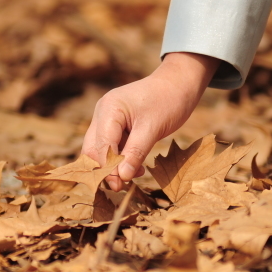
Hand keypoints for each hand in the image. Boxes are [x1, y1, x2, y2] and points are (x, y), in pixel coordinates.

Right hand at [82, 52, 218, 190]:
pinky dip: (121, 159)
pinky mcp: (116, 126)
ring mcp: (107, 119)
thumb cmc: (168, 101)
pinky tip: (136, 167)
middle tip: (121, 186)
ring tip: (134, 175)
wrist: (179, 84)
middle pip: (93, 149)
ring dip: (114, 166)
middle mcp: (103, 113)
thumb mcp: (153, 128)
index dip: (107, 168)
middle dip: (105, 169)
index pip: (100, 145)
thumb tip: (122, 177)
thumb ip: (136, 153)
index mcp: (109, 109)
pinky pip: (113, 147)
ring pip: (101, 150)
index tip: (118, 185)